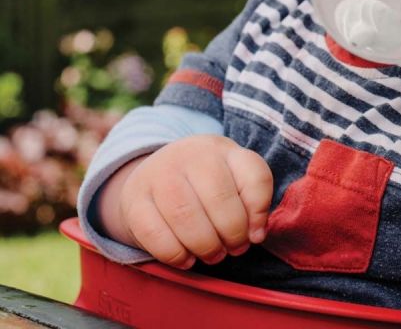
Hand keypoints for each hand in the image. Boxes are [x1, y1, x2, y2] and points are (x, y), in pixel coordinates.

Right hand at [99, 135, 272, 268]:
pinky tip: (186, 258)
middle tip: (233, 248)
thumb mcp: (234, 178)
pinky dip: (175, 254)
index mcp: (223, 149)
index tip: (256, 234)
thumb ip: (253, 201)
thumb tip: (257, 234)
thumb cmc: (205, 182)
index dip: (259, 212)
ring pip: (186, 216)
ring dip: (205, 245)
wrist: (155, 172)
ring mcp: (160, 173)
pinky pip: (155, 234)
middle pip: (220, 198)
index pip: (254, 176)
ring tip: (213, 255)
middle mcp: (191, 154)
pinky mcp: (134, 199)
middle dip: (232, 234)